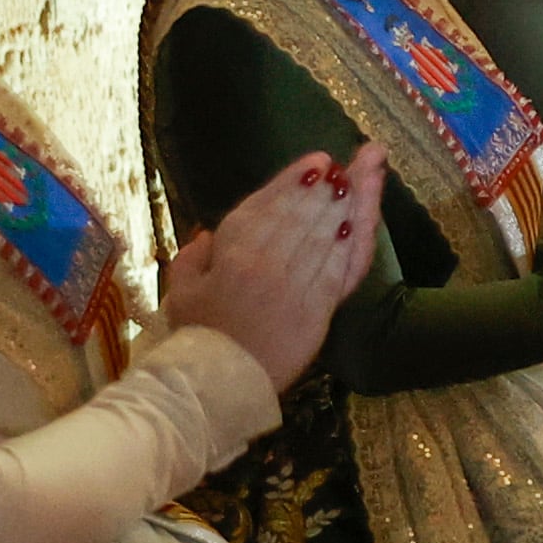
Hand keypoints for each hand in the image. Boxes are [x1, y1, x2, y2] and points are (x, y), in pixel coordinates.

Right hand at [160, 146, 385, 389]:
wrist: (221, 382)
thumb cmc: (198, 334)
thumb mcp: (182, 288)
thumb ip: (195, 256)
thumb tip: (211, 234)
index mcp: (231, 252)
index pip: (266, 206)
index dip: (293, 181)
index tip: (316, 161)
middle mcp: (266, 261)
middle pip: (301, 215)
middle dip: (325, 187)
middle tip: (345, 164)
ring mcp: (295, 284)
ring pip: (323, 236)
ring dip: (343, 206)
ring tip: (359, 179)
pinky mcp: (319, 309)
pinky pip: (338, 269)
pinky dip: (350, 243)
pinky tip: (359, 222)